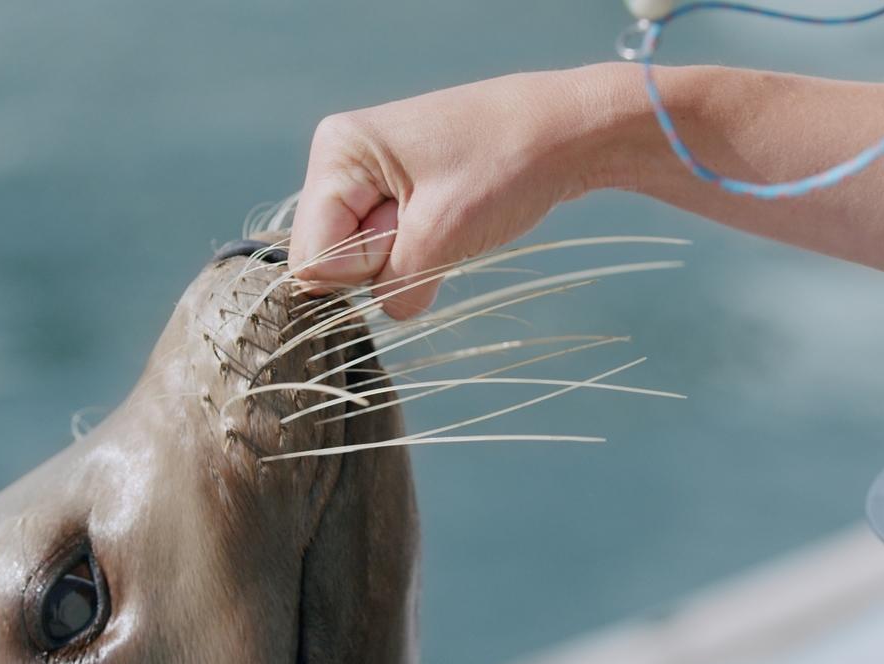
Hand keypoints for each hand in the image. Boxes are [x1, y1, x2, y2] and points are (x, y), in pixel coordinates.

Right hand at [291, 67, 626, 317]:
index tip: (412, 229)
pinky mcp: (399, 192)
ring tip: (449, 216)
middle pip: (330, 256)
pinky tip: (453, 219)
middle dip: (381, 261)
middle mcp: (342, 159)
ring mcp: (370, 175)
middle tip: (435, 224)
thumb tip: (388, 311)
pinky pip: (390, 247)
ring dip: (407, 258)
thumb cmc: (507, 167)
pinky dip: (422, 251)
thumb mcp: (441, 237)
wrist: (570, 133)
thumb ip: (395, 288)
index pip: (312, 255)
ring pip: (362, 257)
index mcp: (337, 151)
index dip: (363, 265)